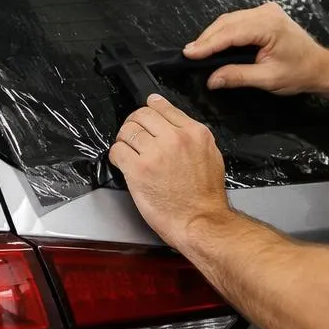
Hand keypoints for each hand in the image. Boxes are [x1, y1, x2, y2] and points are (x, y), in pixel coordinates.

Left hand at [109, 94, 229, 246]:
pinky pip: (117, 150)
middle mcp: (175, 138)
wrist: (200, 221)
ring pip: (127, 130)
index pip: (163, 107)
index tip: (146, 111)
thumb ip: (194, 138)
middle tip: (132, 134)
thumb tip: (177, 126)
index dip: (150, 108)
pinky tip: (122, 162)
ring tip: (127, 149)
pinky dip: (116, 155)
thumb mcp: (212, 156)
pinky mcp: (138, 169)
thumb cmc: (206, 197)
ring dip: (123, 140)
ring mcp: (155, 153)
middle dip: (134, 123)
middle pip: (142, 115)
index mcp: (195, 133)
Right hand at [185, 2, 328, 94]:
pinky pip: (238, 20)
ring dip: (213, 34)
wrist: (320, 66)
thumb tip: (212, 79)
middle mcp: (267, 13)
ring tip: (197, 50)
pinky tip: (214, 43)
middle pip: (227, 22)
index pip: (231, 33)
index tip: (189, 53)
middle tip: (189, 54)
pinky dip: (224, 31)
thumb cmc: (300, 72)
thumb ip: (238, 77)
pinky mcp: (265, 15)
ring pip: (230, 20)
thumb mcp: (268, 79)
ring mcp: (266, 11)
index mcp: (269, 26)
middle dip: (207, 38)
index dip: (208, 44)